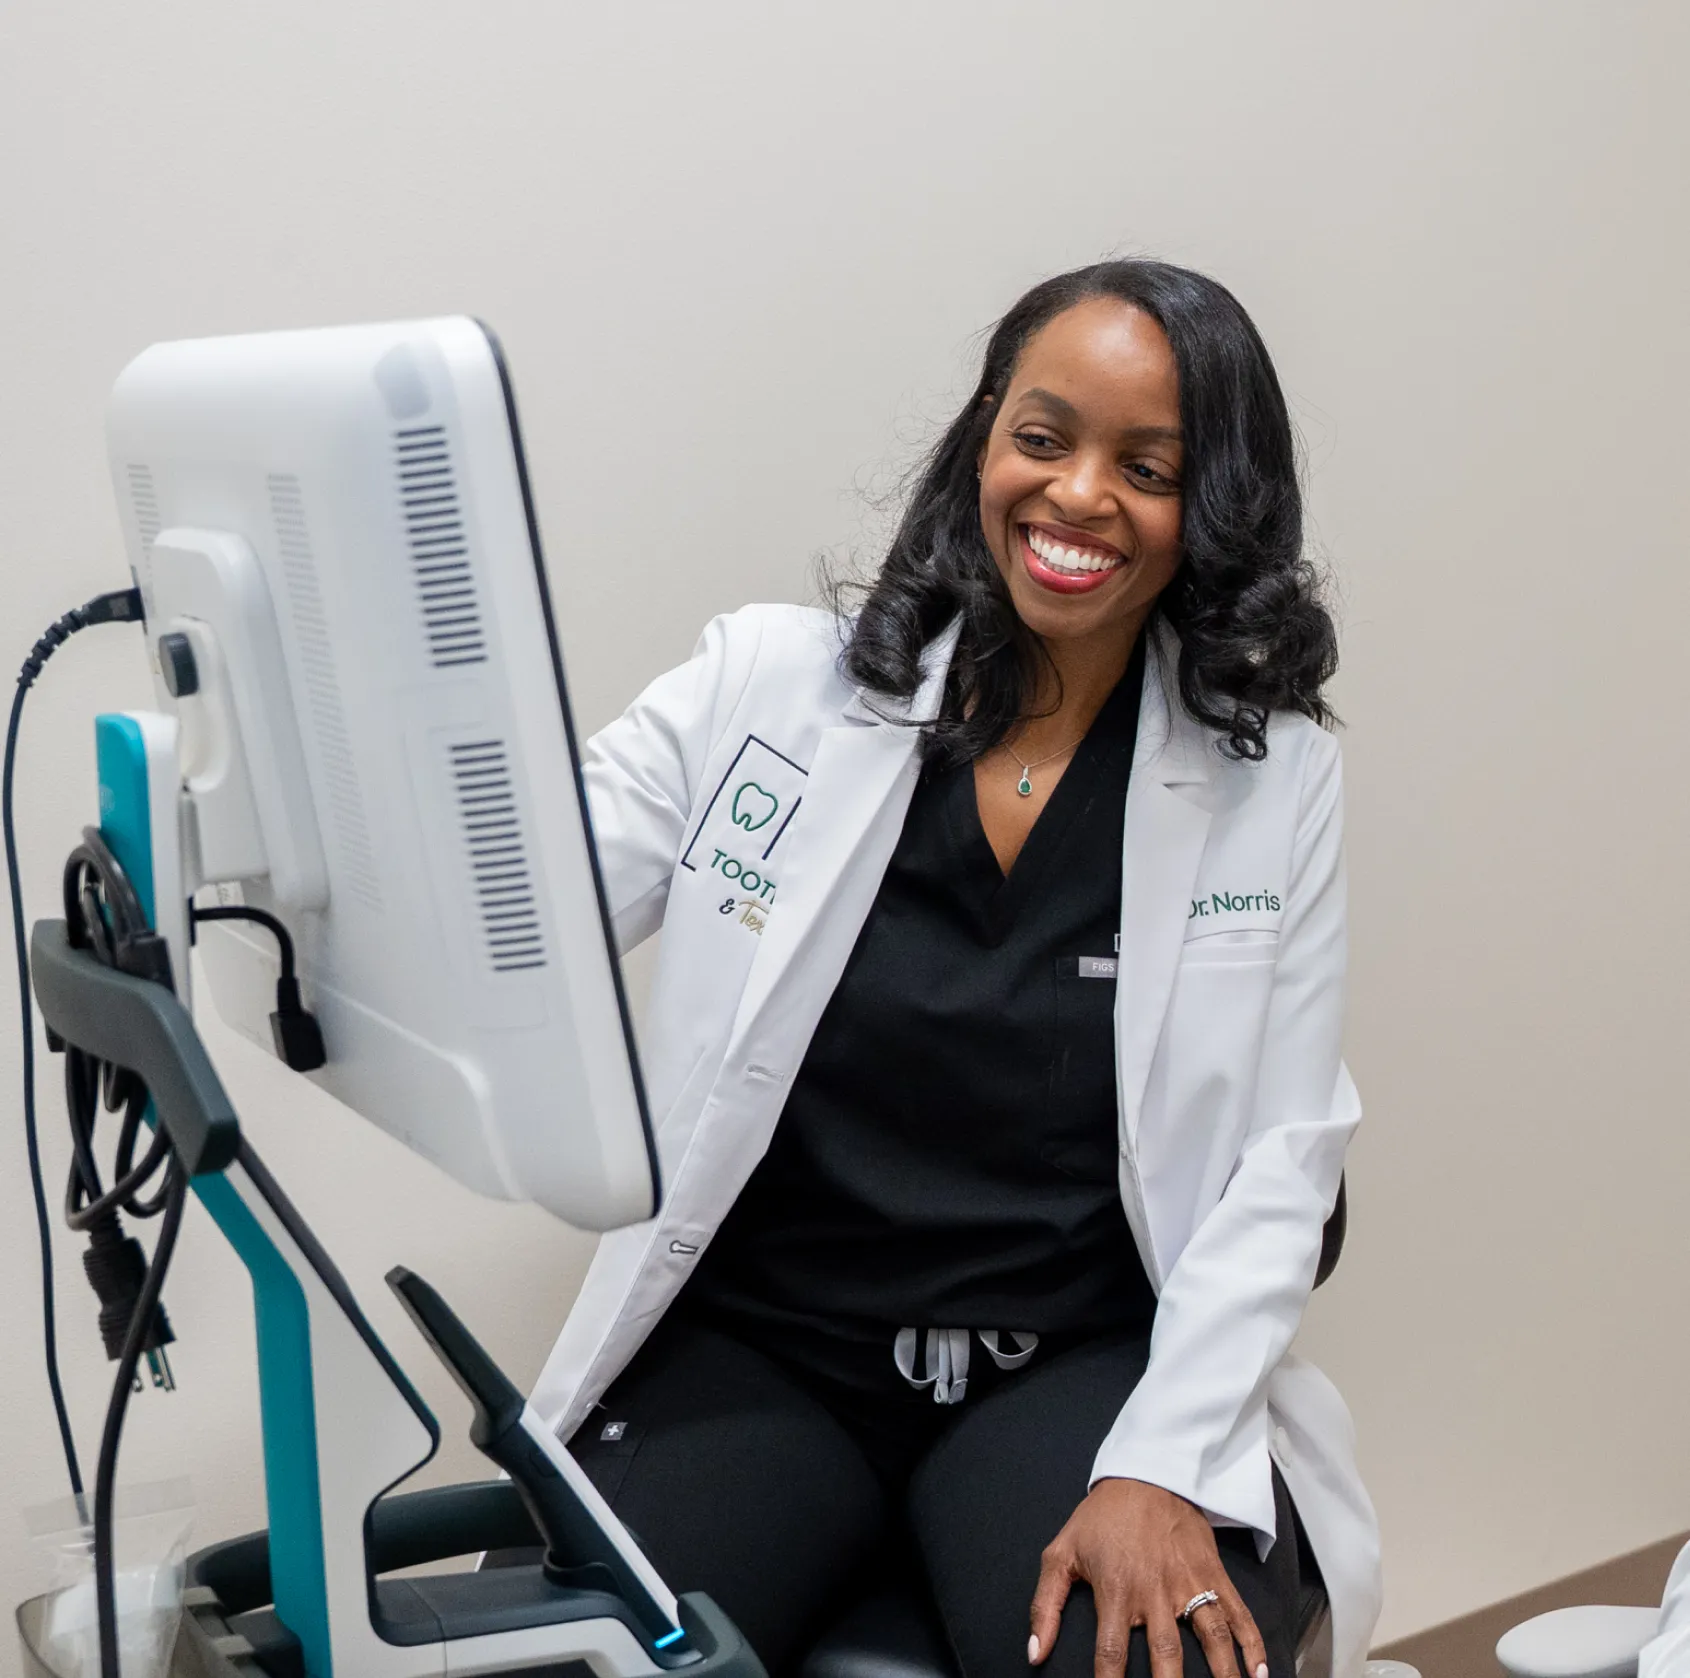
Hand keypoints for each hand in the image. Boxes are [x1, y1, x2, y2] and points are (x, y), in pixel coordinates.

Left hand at [1028, 1478, 1267, 1677]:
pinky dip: (1253, 1643)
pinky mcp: (1213, 1572)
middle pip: (1167, 1656)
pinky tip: (1259, 1672)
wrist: (1145, 1473)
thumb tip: (1035, 1652)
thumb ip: (1044, 1605)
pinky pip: (1238, 1612)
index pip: (1111, 1653)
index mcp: (1116, 1590)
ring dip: (1223, 1674)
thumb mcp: (1061, 1553)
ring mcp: (1189, 1582)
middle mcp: (1155, 1592)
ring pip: (1211, 1637)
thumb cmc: (1100, 1518)